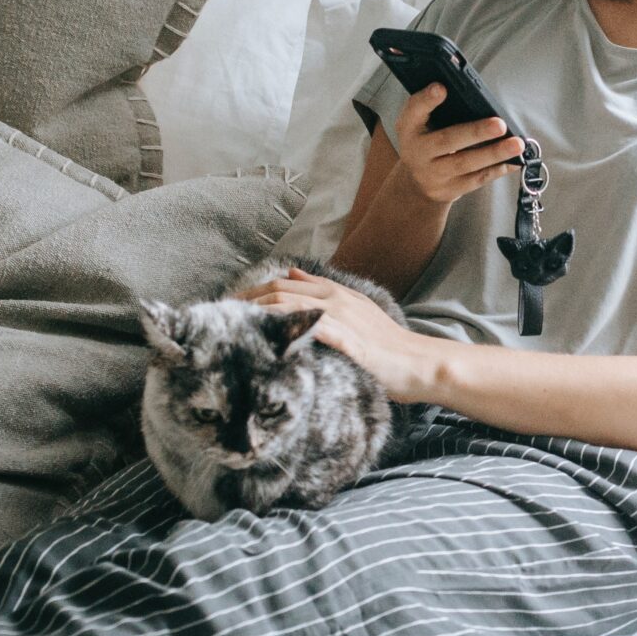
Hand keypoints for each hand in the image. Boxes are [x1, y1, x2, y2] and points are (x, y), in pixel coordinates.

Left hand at [235, 267, 441, 403]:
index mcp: (335, 291)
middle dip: (244, 301)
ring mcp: (340, 317)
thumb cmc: (386, 344)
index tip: (228, 306)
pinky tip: (262, 339)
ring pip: (287, 304)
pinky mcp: (345, 339)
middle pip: (278, 291)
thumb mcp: (355, 309)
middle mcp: (334, 298)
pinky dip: (282, 328)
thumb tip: (291, 272)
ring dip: (255, 312)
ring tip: (230, 326)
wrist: (418, 363)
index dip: (252, 292)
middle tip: (218, 317)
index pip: (282, 284)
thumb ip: (322, 290)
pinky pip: (307, 328)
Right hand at [390, 83, 522, 206]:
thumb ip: (435, 107)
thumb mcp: (419, 123)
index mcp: (410, 127)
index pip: (414, 110)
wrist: (415, 183)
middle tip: (500, 124)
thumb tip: (471, 94)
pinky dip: (497, 170)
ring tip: (517, 144)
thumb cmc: (425, 141)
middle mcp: (418, 152)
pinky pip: (476, 180)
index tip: (441, 88)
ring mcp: (434, 174)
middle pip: (447, 141)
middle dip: (476, 132)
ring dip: (494, 153)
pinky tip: (515, 161)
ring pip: (466, 164)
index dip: (427, 100)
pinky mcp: (450, 190)